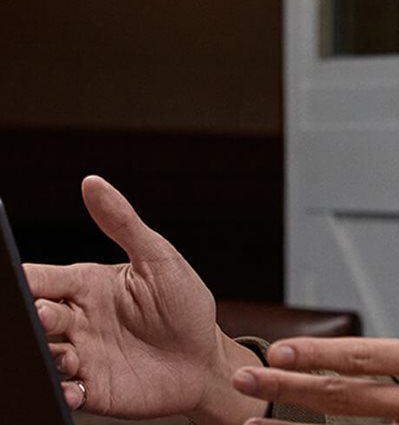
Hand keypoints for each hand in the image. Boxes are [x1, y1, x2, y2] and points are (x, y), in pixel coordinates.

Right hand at [22, 176, 263, 423]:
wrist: (205, 357)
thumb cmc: (183, 303)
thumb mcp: (158, 258)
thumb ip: (123, 223)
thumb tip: (92, 182)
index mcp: (86, 284)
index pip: (40, 278)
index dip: (24, 280)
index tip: (19, 281)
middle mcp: (77, 319)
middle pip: (35, 315)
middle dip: (34, 316)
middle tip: (46, 316)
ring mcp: (82, 355)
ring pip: (44, 353)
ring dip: (48, 355)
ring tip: (70, 356)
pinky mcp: (93, 388)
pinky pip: (65, 391)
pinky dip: (62, 391)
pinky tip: (76, 388)